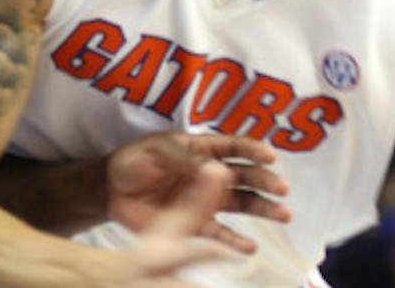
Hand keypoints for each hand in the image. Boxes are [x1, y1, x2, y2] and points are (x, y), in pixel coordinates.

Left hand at [107, 132, 290, 254]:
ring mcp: (204, 200)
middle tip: (282, 189)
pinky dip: (235, 241)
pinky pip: (220, 234)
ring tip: (283, 214)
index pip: (233, 147)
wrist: (111, 190)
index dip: (252, 150)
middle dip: (265, 181)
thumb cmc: (133, 161)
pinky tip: (250, 247)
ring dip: (263, 208)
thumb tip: (219, 168)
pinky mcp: (195, 224)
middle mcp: (208, 174)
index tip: (270, 156)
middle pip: (244, 176)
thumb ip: (185, 159)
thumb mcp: (156, 152)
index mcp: (200, 149)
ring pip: (241, 204)